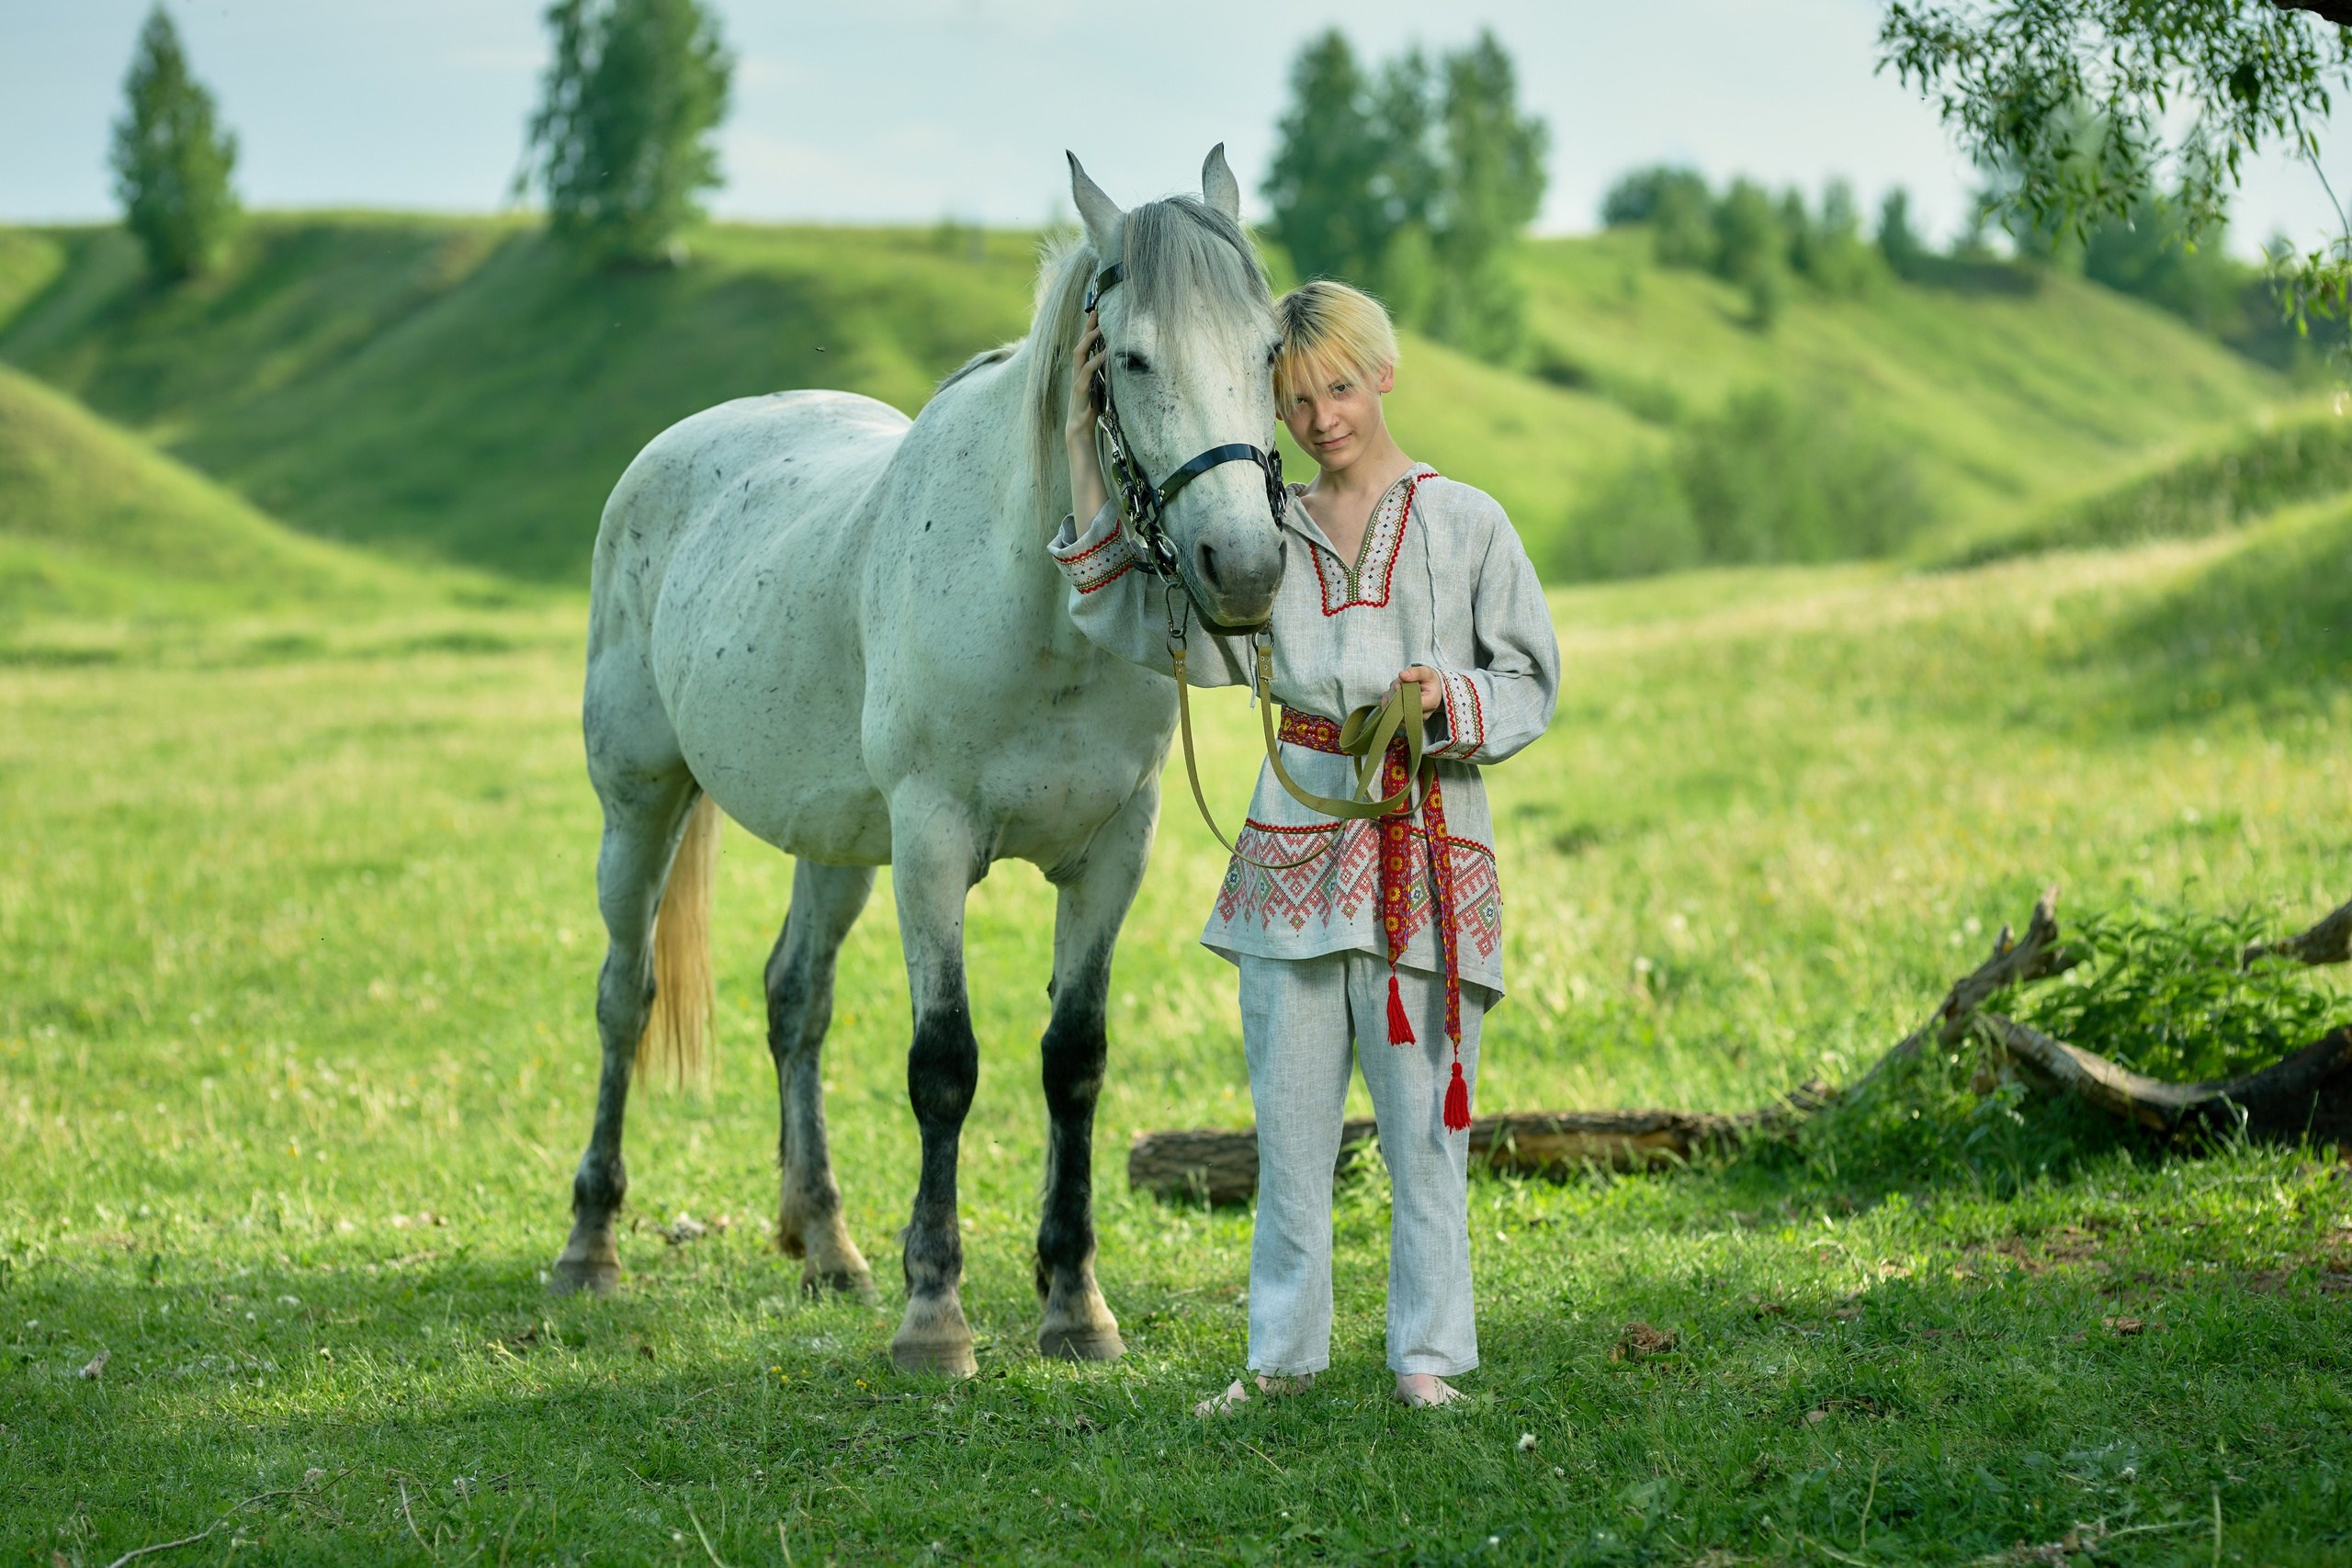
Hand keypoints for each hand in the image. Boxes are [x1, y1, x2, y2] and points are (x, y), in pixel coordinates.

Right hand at [1065, 312, 1109, 521]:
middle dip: (1086, 332)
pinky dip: (1093, 370)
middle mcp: (1075, 393)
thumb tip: (1125, 374)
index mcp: (1083, 390)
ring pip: (1077, 367)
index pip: (1083, 355)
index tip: (1100, 314)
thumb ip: (1110, 393)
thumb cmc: (1096, 441)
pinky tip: (1103, 358)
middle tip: (1097, 311)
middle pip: (1077, 354)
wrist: (1083, 469)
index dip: (1090, 334)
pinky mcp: (1077, 416)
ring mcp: (1075, 404)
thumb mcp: (1106, 411)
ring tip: (1099, 330)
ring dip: (1087, 347)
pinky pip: (1083, 388)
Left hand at [1390, 666, 1441, 717]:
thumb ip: (1415, 672)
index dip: (1402, 694)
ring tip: (1394, 689)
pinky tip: (1389, 695)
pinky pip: (1391, 716)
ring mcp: (1415, 720)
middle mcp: (1424, 714)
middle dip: (1394, 696)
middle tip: (1395, 685)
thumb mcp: (1426, 672)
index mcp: (1431, 702)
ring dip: (1390, 699)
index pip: (1413, 703)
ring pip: (1395, 713)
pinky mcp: (1406, 722)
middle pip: (1402, 709)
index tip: (1398, 685)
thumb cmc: (1429, 681)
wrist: (1431, 690)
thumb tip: (1402, 675)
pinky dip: (1387, 704)